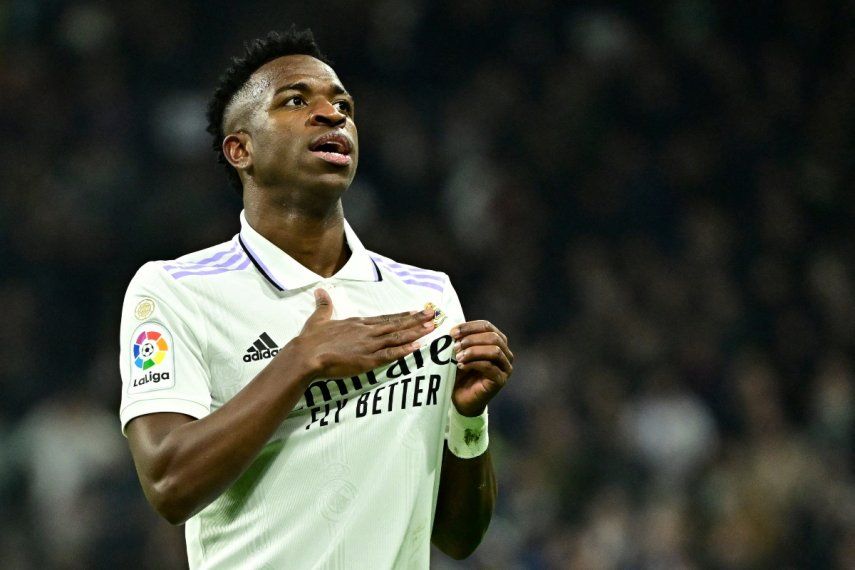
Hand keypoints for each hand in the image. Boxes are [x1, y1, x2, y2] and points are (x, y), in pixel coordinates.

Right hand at [284, 288, 435, 379]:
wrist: (306, 355)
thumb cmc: (311, 339)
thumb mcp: (318, 318)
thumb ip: (324, 305)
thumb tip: (320, 290)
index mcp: (357, 323)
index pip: (385, 318)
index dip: (402, 315)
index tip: (416, 311)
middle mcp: (367, 331)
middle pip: (396, 324)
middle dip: (416, 320)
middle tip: (433, 315)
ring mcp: (368, 345)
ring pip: (397, 337)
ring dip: (415, 332)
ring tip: (431, 327)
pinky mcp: (367, 360)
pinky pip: (390, 355)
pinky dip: (404, 350)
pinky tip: (417, 347)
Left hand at [451, 320, 512, 416]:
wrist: (461, 398)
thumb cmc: (461, 373)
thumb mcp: (461, 352)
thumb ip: (462, 339)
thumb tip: (454, 328)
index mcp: (497, 341)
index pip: (487, 326)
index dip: (469, 327)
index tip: (452, 332)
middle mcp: (505, 353)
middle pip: (493, 337)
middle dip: (472, 339)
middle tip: (455, 345)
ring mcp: (505, 367)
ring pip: (494, 351)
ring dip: (474, 351)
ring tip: (458, 357)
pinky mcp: (501, 380)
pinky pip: (490, 367)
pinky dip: (473, 364)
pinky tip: (462, 366)